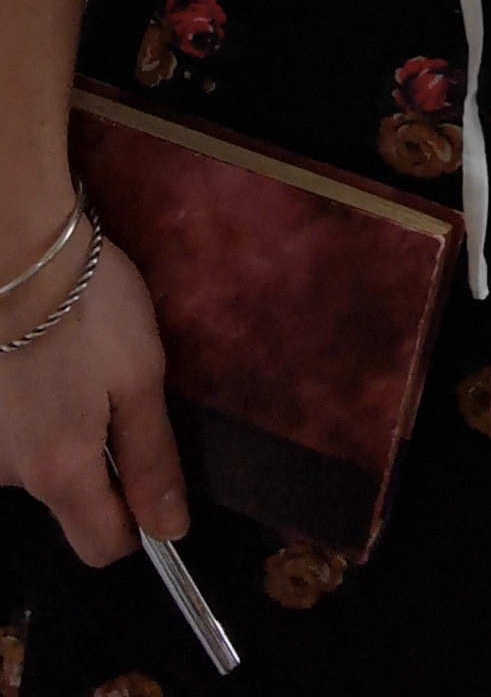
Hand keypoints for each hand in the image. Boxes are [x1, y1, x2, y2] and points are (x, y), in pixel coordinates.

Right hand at [0, 215, 190, 567]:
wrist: (17, 249)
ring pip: (38, 462)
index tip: (151, 476)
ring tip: (77, 364)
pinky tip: (44, 359)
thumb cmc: (89, 307)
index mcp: (59, 470)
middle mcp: (9, 471)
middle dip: (99, 465)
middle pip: (68, 501)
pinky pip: (14, 431)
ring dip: (62, 430)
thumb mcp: (141, 377)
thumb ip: (153, 459)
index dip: (136, 524)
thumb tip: (169, 530)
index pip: (100, 546)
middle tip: (116, 393)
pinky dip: (33, 408)